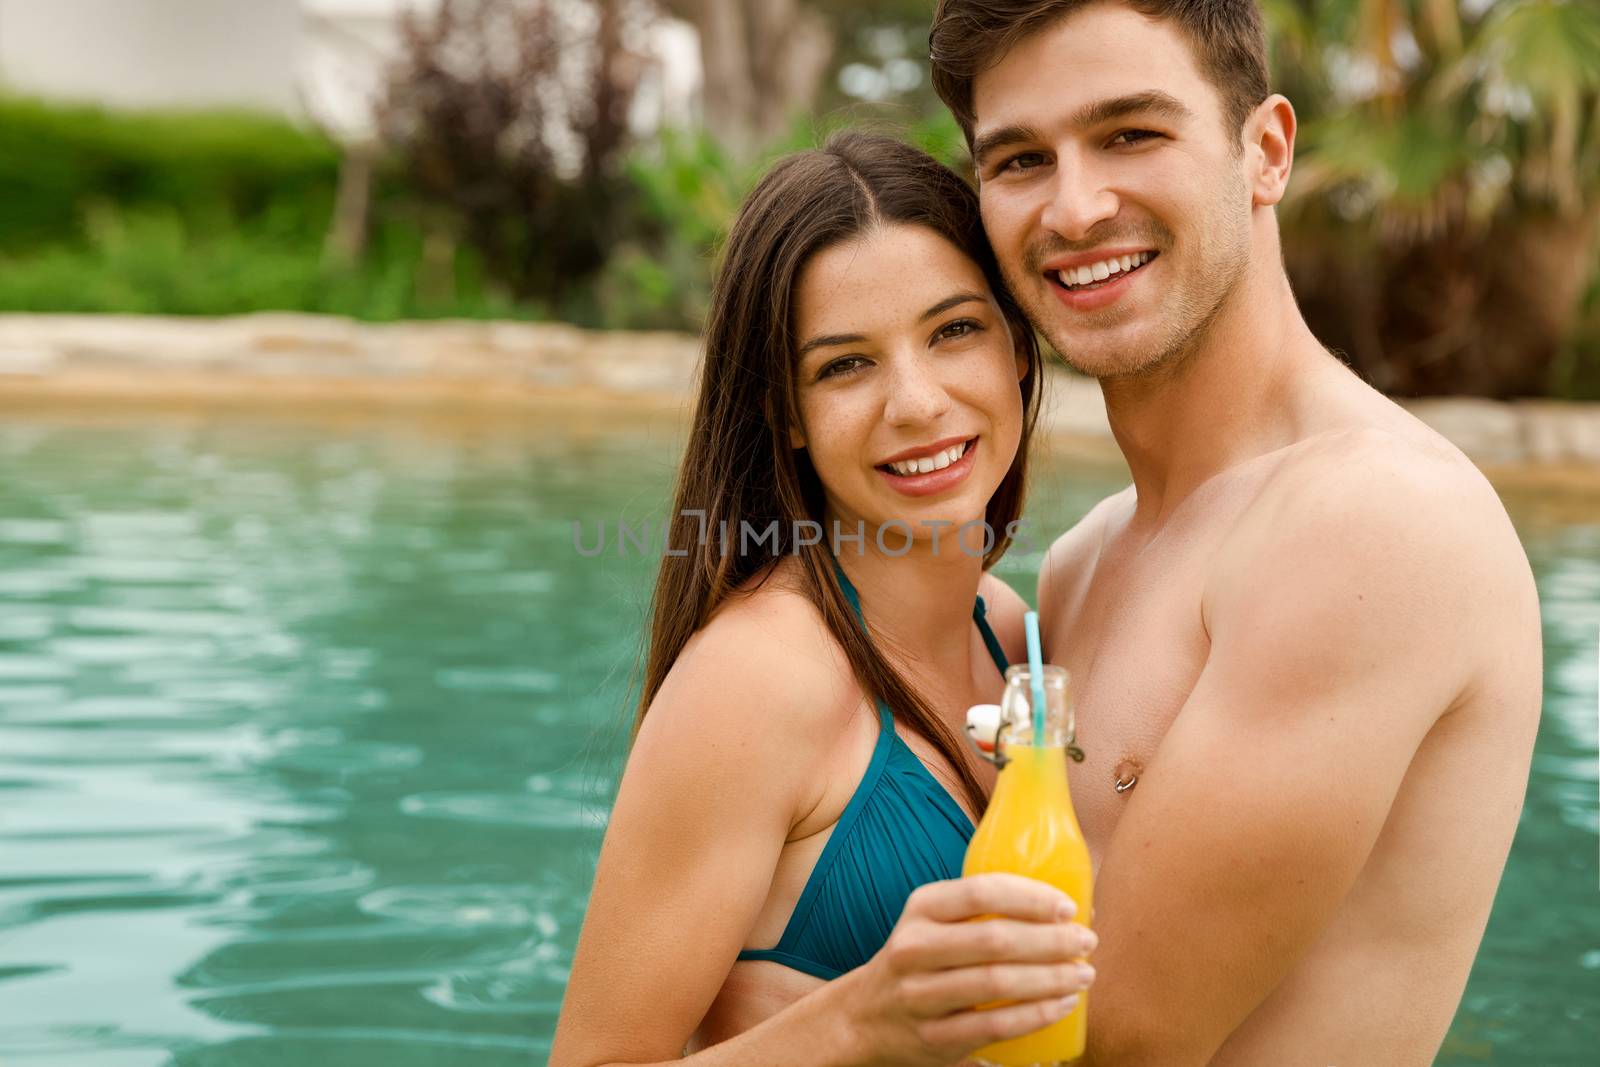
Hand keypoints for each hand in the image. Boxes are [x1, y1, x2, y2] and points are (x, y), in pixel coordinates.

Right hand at [828, 873, 1095, 1066]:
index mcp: (921, 908)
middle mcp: (915, 947)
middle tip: (1086, 942)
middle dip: (1051, 941)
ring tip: (1084, 974)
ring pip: (997, 984)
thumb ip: (985, 910)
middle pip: (994, 940)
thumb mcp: (935, 921)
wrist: (867, 1016)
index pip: (981, 891)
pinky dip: (1035, 1015)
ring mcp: (920, 995)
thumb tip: (1071, 907)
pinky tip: (1062, 1005)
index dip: (1031, 897)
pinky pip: (994, 1026)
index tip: (1068, 907)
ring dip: (1050, 979)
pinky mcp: (933, 1037)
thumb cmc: (923, 958)